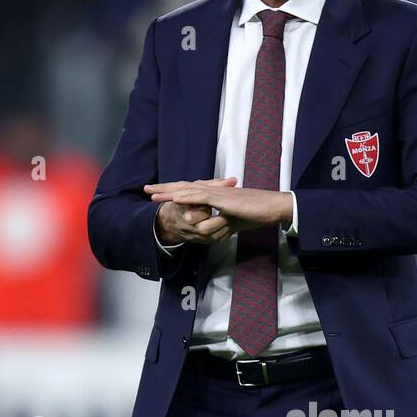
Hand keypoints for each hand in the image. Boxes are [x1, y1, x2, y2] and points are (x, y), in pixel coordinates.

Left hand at [144, 181, 292, 244]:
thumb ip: (218, 221)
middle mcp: (213, 190)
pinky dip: (187, 197)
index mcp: (214, 194)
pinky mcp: (223, 199)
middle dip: (163, 189)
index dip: (172, 192)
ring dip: (169, 193)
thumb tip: (206, 228)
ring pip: (188, 191)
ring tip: (153, 196)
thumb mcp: (231, 220)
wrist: (270, 207)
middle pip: (183, 187)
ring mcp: (217, 193)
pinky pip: (201, 197)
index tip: (157, 194)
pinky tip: (174, 199)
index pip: (189, 191)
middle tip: (146, 190)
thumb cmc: (255, 213)